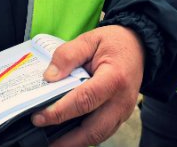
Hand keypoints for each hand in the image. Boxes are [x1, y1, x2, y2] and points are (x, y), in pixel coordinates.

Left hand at [31, 25, 142, 146]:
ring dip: (74, 143)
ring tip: (52, 143)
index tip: (39, 117)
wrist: (138, 46)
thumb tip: (49, 77)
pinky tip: (67, 135)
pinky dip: (83, 137)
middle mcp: (121, 100)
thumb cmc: (114, 43)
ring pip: (98, 136)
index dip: (60, 112)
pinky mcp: (120, 117)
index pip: (85, 100)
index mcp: (114, 78)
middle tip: (44, 141)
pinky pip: (101, 132)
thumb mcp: (89, 39)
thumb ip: (68, 55)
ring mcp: (123, 112)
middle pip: (93, 130)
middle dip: (67, 140)